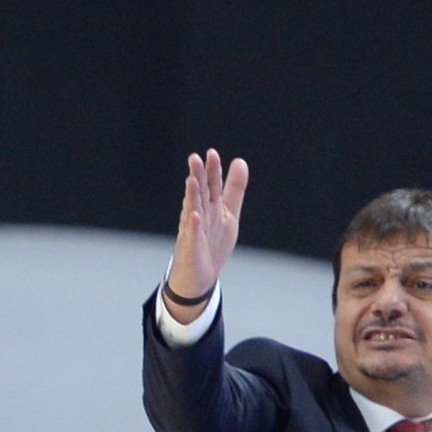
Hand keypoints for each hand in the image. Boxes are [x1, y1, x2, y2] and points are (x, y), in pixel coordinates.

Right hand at [168, 149, 248, 311]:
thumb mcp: (229, 213)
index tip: (212, 153)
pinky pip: (192, 236)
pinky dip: (193, 226)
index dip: (211, 170)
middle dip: (197, 177)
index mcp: (209, 208)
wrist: (198, 278)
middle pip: (199, 194)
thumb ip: (234, 189)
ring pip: (192, 210)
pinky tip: (194, 215)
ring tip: (191, 180)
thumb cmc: (212, 244)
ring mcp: (193, 233)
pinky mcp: (191, 249)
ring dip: (192, 196)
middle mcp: (199, 217)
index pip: (211, 185)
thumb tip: (240, 161)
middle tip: (194, 158)